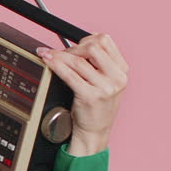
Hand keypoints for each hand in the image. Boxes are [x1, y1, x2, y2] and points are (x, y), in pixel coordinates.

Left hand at [37, 33, 128, 151]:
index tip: (75, 45)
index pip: (105, 40)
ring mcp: (104, 88)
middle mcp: (116, 78)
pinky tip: (48, 61)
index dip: (86, 39)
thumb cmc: (97, 106)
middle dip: (73, 47)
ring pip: (78, 61)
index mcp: (122, 70)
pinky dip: (56, 65)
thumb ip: (99, 63)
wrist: (95, 132)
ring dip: (60, 55)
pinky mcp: (90, 97)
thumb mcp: (106, 82)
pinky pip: (69, 74)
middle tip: (62, 54)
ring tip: (48, 56)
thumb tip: (80, 43)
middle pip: (93, 46)